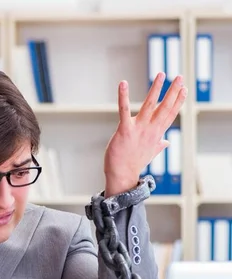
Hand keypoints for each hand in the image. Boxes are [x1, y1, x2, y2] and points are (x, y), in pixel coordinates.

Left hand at [103, 72, 186, 196]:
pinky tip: (123, 83)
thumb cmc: (133, 163)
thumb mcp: (150, 152)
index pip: (170, 114)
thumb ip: (158, 145)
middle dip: (173, 92)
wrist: (122, 175)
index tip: (184, 89)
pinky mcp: (125, 129)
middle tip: (179, 77)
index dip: (178, 101)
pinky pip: (124, 110)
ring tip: (161, 74)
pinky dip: (123, 96)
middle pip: (165, 108)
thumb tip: (166, 143)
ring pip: (149, 105)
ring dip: (156, 89)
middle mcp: (150, 130)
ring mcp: (138, 129)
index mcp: (156, 134)